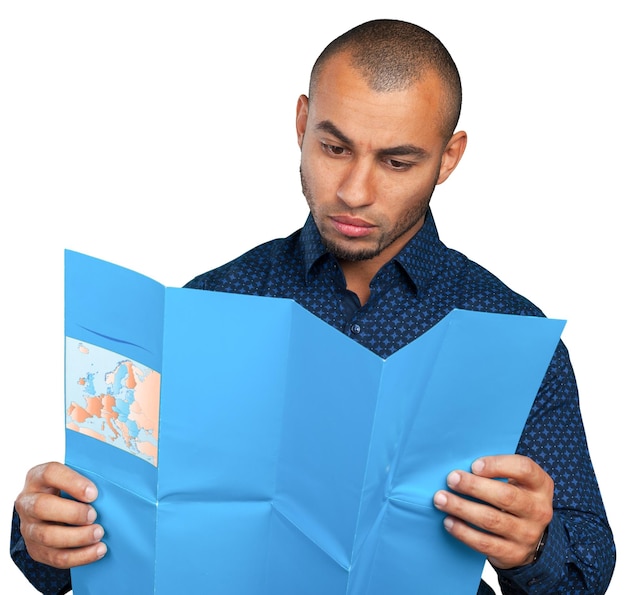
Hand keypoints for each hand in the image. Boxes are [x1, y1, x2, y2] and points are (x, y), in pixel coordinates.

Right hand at [14, 462, 106, 568]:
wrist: (52, 510)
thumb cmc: (70, 488)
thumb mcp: (75, 476)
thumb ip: (90, 474)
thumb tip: (121, 475)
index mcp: (38, 477)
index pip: (50, 473)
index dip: (72, 482)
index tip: (94, 493)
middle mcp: (28, 501)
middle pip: (42, 507)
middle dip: (72, 513)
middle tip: (94, 515)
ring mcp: (28, 527)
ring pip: (47, 536)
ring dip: (77, 537)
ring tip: (99, 533)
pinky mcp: (35, 549)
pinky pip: (55, 557)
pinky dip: (79, 556)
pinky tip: (98, 550)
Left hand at [433, 454, 552, 568]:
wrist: (530, 537)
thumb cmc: (515, 498)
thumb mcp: (516, 481)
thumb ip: (496, 471)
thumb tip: (462, 466)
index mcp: (540, 485)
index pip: (524, 469)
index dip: (498, 465)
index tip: (474, 465)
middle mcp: (538, 510)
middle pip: (505, 496)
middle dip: (474, 486)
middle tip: (451, 479)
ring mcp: (527, 534)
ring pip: (491, 520)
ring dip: (462, 508)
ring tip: (441, 499)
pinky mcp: (513, 553)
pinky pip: (485, 543)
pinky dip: (463, 532)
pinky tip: (449, 521)